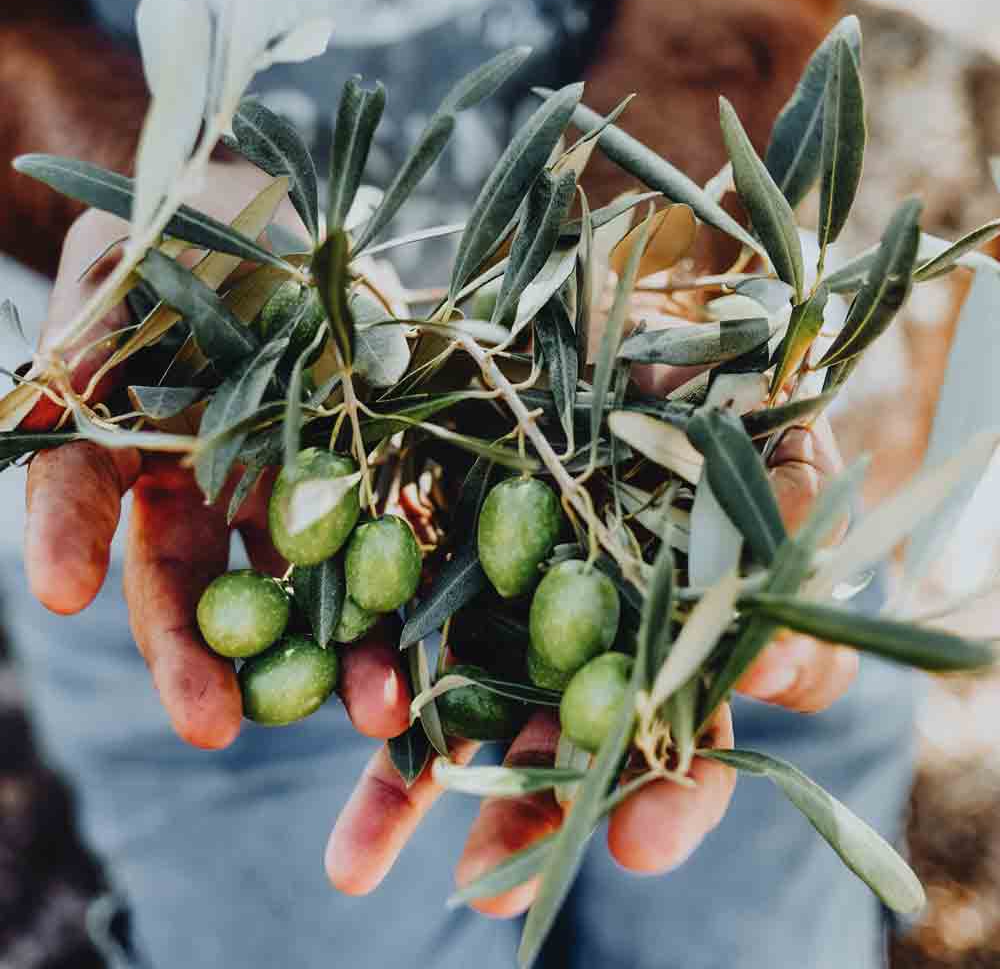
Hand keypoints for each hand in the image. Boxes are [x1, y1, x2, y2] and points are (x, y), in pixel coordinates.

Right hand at [22, 165, 411, 749]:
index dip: (67, 546)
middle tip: (213, 729)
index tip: (58, 591)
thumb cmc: (184, 241)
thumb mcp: (123, 271)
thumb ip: (85, 339)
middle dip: (207, 662)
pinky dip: (421, 590)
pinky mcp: (380, 479)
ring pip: (315, 593)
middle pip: (206, 593)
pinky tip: (446, 639)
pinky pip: (399, 541)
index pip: (91, 511)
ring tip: (376, 715)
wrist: (284, 225)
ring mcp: (304, 495)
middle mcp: (217, 495)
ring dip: (344, 656)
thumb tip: (34, 405)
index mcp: (139, 455)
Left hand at [324, 332, 856, 909]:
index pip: (688, 741)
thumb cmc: (724, 387)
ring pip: (469, 705)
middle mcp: (595, 639)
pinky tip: (349, 711)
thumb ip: (792, 542)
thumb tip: (780, 659)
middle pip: (564, 750)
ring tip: (357, 865)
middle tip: (490, 888)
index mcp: (682, 638)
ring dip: (420, 785)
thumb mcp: (776, 447)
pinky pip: (400, 624)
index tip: (636, 843)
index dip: (671, 798)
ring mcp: (513, 604)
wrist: (627, 323)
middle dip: (529, 818)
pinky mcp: (443, 560)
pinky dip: (369, 670)